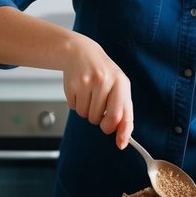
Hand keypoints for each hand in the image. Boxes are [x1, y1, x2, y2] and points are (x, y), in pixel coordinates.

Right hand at [61, 33, 132, 148]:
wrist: (81, 53)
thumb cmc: (104, 73)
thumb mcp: (119, 86)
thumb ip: (124, 110)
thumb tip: (123, 138)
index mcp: (120, 83)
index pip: (121, 114)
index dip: (121, 132)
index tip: (120, 143)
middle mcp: (104, 81)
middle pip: (101, 119)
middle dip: (101, 122)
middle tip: (100, 110)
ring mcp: (86, 83)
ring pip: (86, 115)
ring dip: (87, 112)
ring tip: (90, 95)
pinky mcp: (71, 86)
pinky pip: (74, 108)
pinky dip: (77, 105)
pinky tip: (80, 91)